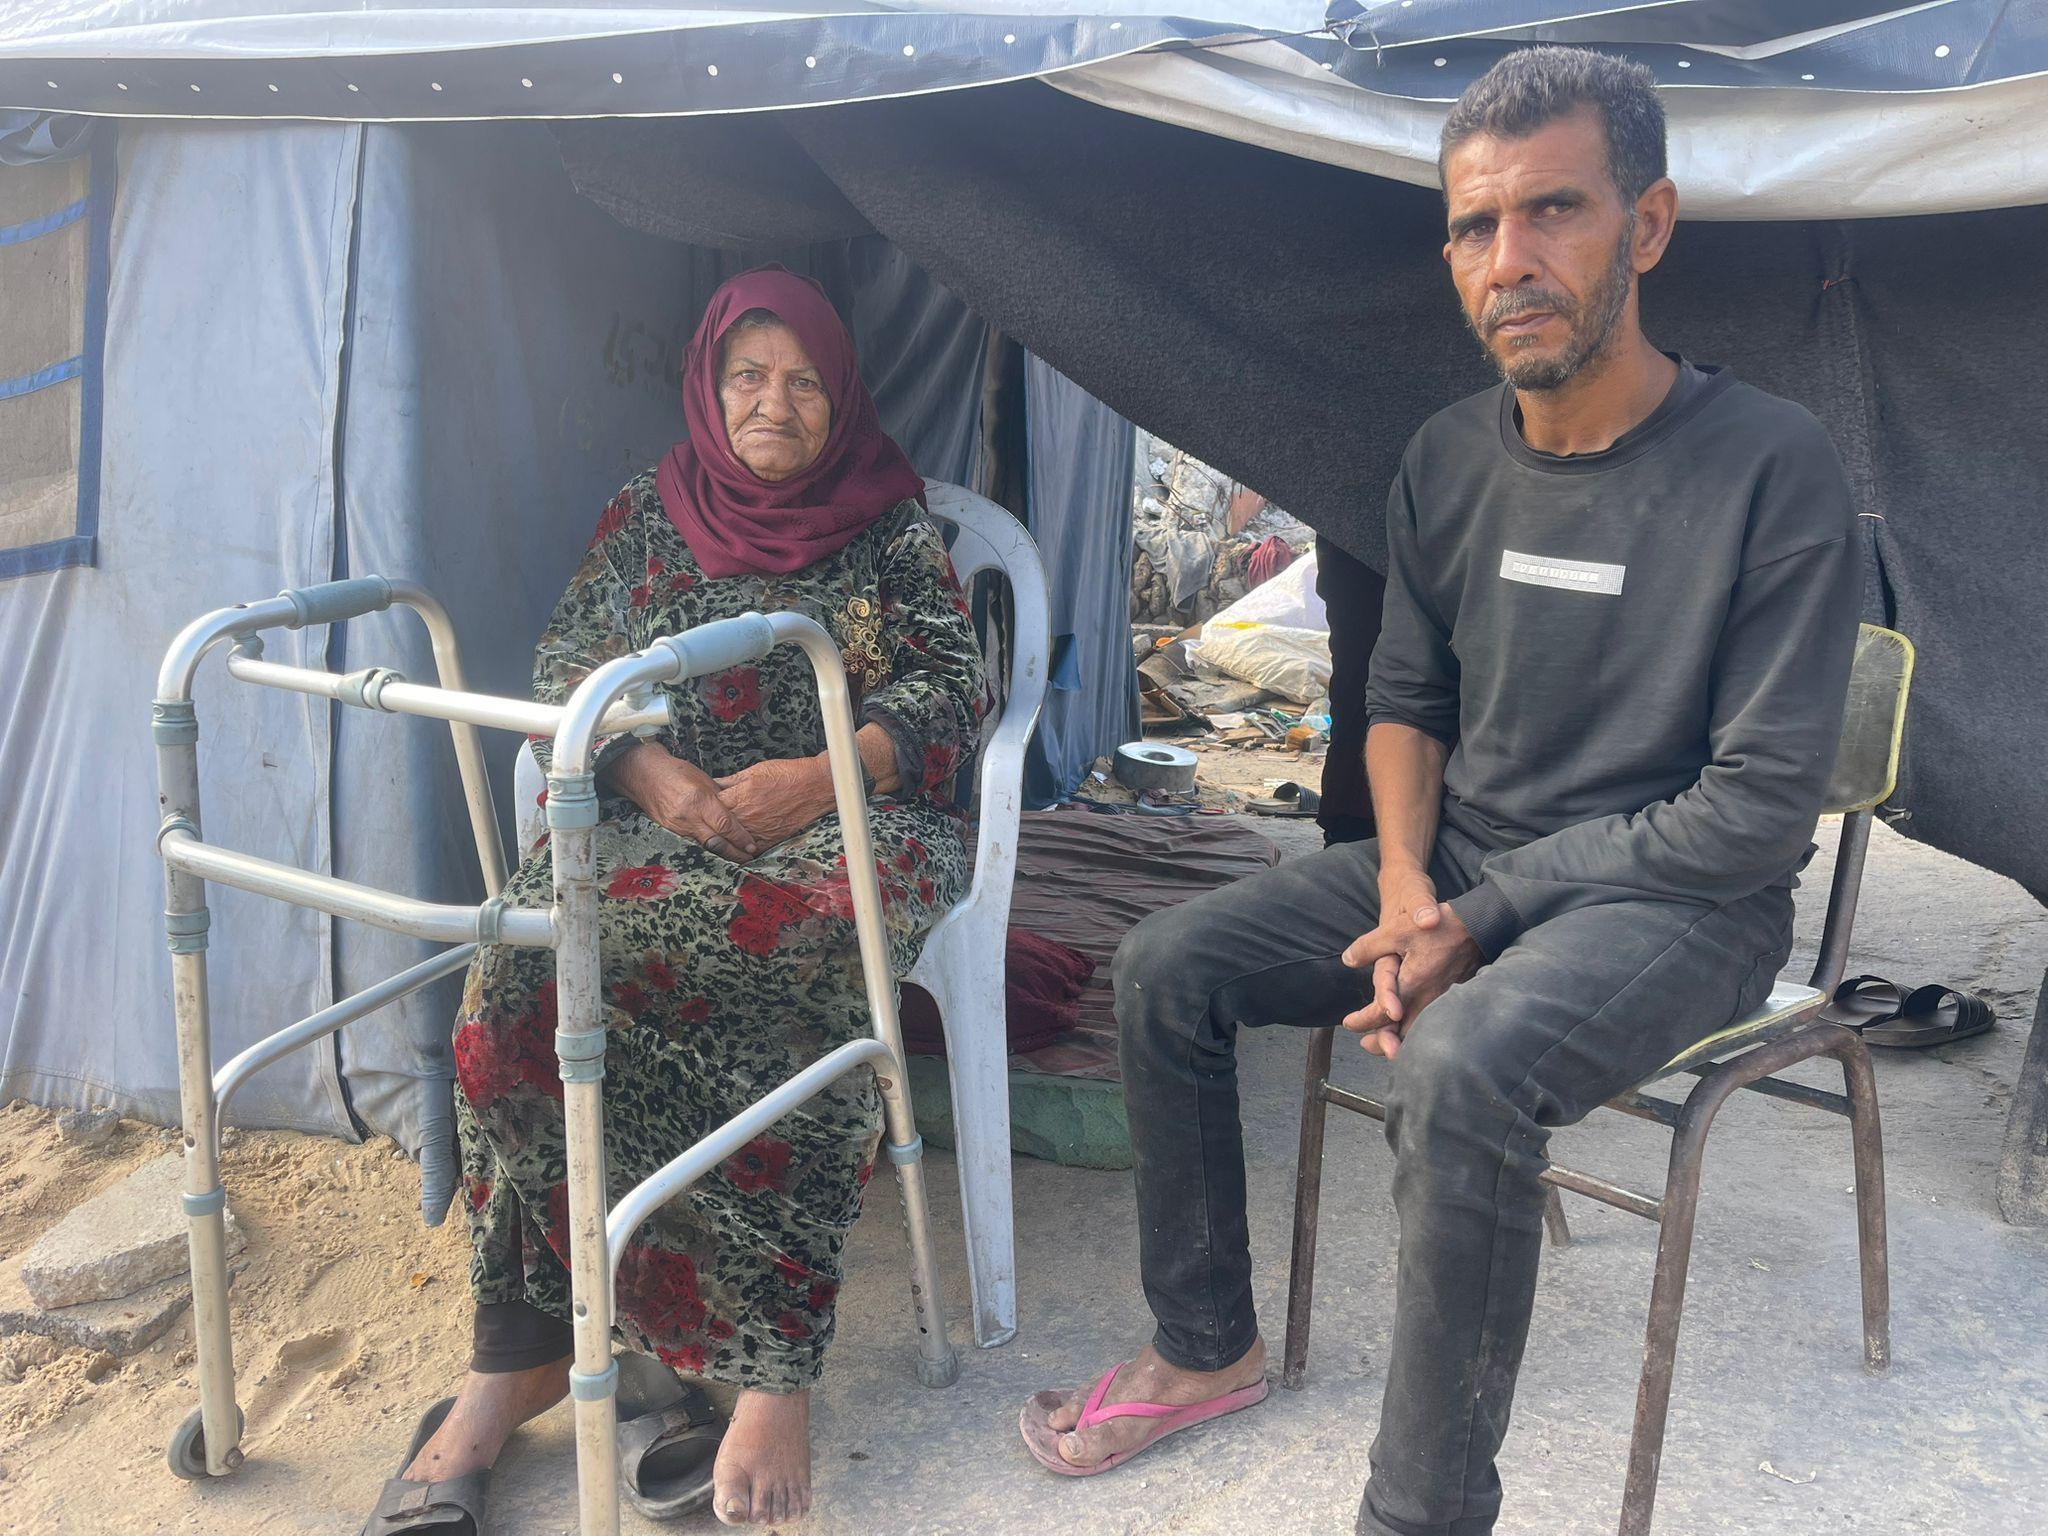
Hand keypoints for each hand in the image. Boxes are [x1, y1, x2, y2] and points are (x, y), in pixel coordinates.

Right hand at [608, 743, 760, 861]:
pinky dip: (705, 849)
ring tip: (737, 858)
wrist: (645, 774)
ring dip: (721, 854)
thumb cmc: (678, 772)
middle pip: (716, 842)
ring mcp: (676, 826)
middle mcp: (688, 816)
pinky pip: (691, 844)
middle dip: (735, 853)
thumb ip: (721, 799)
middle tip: (749, 858)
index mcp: (699, 800)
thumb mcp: (705, 780)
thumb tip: (739, 813)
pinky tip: (716, 853)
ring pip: (704, 847)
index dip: (741, 838)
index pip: (725, 825)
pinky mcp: (669, 831)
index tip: (753, 846)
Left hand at [714, 757, 834, 849]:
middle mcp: (745, 817)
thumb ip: (731, 781)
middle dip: (713, 825)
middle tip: (709, 823)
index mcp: (738, 798)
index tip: (706, 806)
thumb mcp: (754, 771)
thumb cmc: (787, 775)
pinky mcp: (771, 840)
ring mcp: (758, 831)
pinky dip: (744, 848)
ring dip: (726, 840)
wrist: (815, 786)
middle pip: (718, 828)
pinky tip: (741, 844)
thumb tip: (714, 784)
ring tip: (723, 835)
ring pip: (732, 842)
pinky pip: (751, 850)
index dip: (707, 807)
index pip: (711, 807)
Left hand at [1340, 868, 1479, 1056]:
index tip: (1348, 1023)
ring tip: (1388, 1042)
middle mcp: (1428, 1000)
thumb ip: (1369, 947)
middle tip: (1367, 1044)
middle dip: (1382, 1043)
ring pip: (1420, 1031)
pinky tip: (1416, 1026)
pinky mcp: (1455, 997)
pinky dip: (1420, 1031)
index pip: (1381, 1016)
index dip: (1362, 1022)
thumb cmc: (1437, 927)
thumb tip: (1347, 959)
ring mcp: (1444, 1001)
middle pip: (1402, 1034)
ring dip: (1402, 1039)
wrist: (1479, 926)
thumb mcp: (1397, 930)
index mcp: (1411, 987)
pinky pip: (1434, 1022)